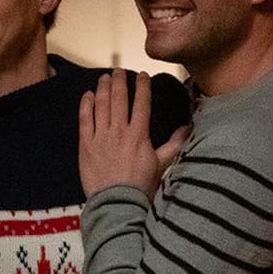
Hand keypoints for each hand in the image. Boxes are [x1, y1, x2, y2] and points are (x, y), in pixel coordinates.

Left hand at [78, 70, 187, 197]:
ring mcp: (100, 137)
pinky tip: (87, 95)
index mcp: (139, 135)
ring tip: (104, 77)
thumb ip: (174, 144)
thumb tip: (188, 128)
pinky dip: (85, 105)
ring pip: (101, 106)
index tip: (141, 75)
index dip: (142, 87)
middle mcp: (119, 131)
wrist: (117, 203)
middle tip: (118, 71)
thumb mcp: (161, 164)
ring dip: (102, 88)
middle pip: (119, 99)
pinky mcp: (85, 145)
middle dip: (119, 82)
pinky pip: (84, 120)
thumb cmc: (141, 185)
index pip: (142, 103)